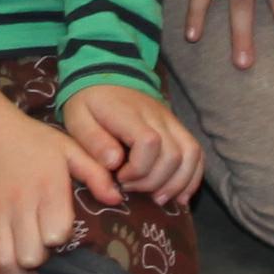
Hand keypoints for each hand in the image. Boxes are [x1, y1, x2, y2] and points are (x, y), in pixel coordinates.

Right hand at [0, 83, 89, 273]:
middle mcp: (20, 204)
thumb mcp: (68, 148)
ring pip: (4, 260)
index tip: (58, 234)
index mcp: (47, 189)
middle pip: (31, 254)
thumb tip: (117, 200)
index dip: (59, 240)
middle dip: (39, 262)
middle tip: (41, 255)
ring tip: (26, 272)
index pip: (56, 235)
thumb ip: (95, 174)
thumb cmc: (30, 138)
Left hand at [56, 80, 204, 213]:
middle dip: (154, 182)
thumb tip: (115, 164)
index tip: (119, 177)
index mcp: (128, 113)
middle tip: (131, 190)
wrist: (107, 75)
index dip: (138, 169)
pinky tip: (179, 196)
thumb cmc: (89, 103)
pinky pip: (196, 152)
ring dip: (177, 183)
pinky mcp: (177, 127)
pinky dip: (192, 177)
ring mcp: (171, 120)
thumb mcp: (77, 119)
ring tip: (157, 199)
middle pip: (172, 154)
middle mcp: (156, 116)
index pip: (149, 142)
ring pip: (190, 154)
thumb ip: (93, 142)